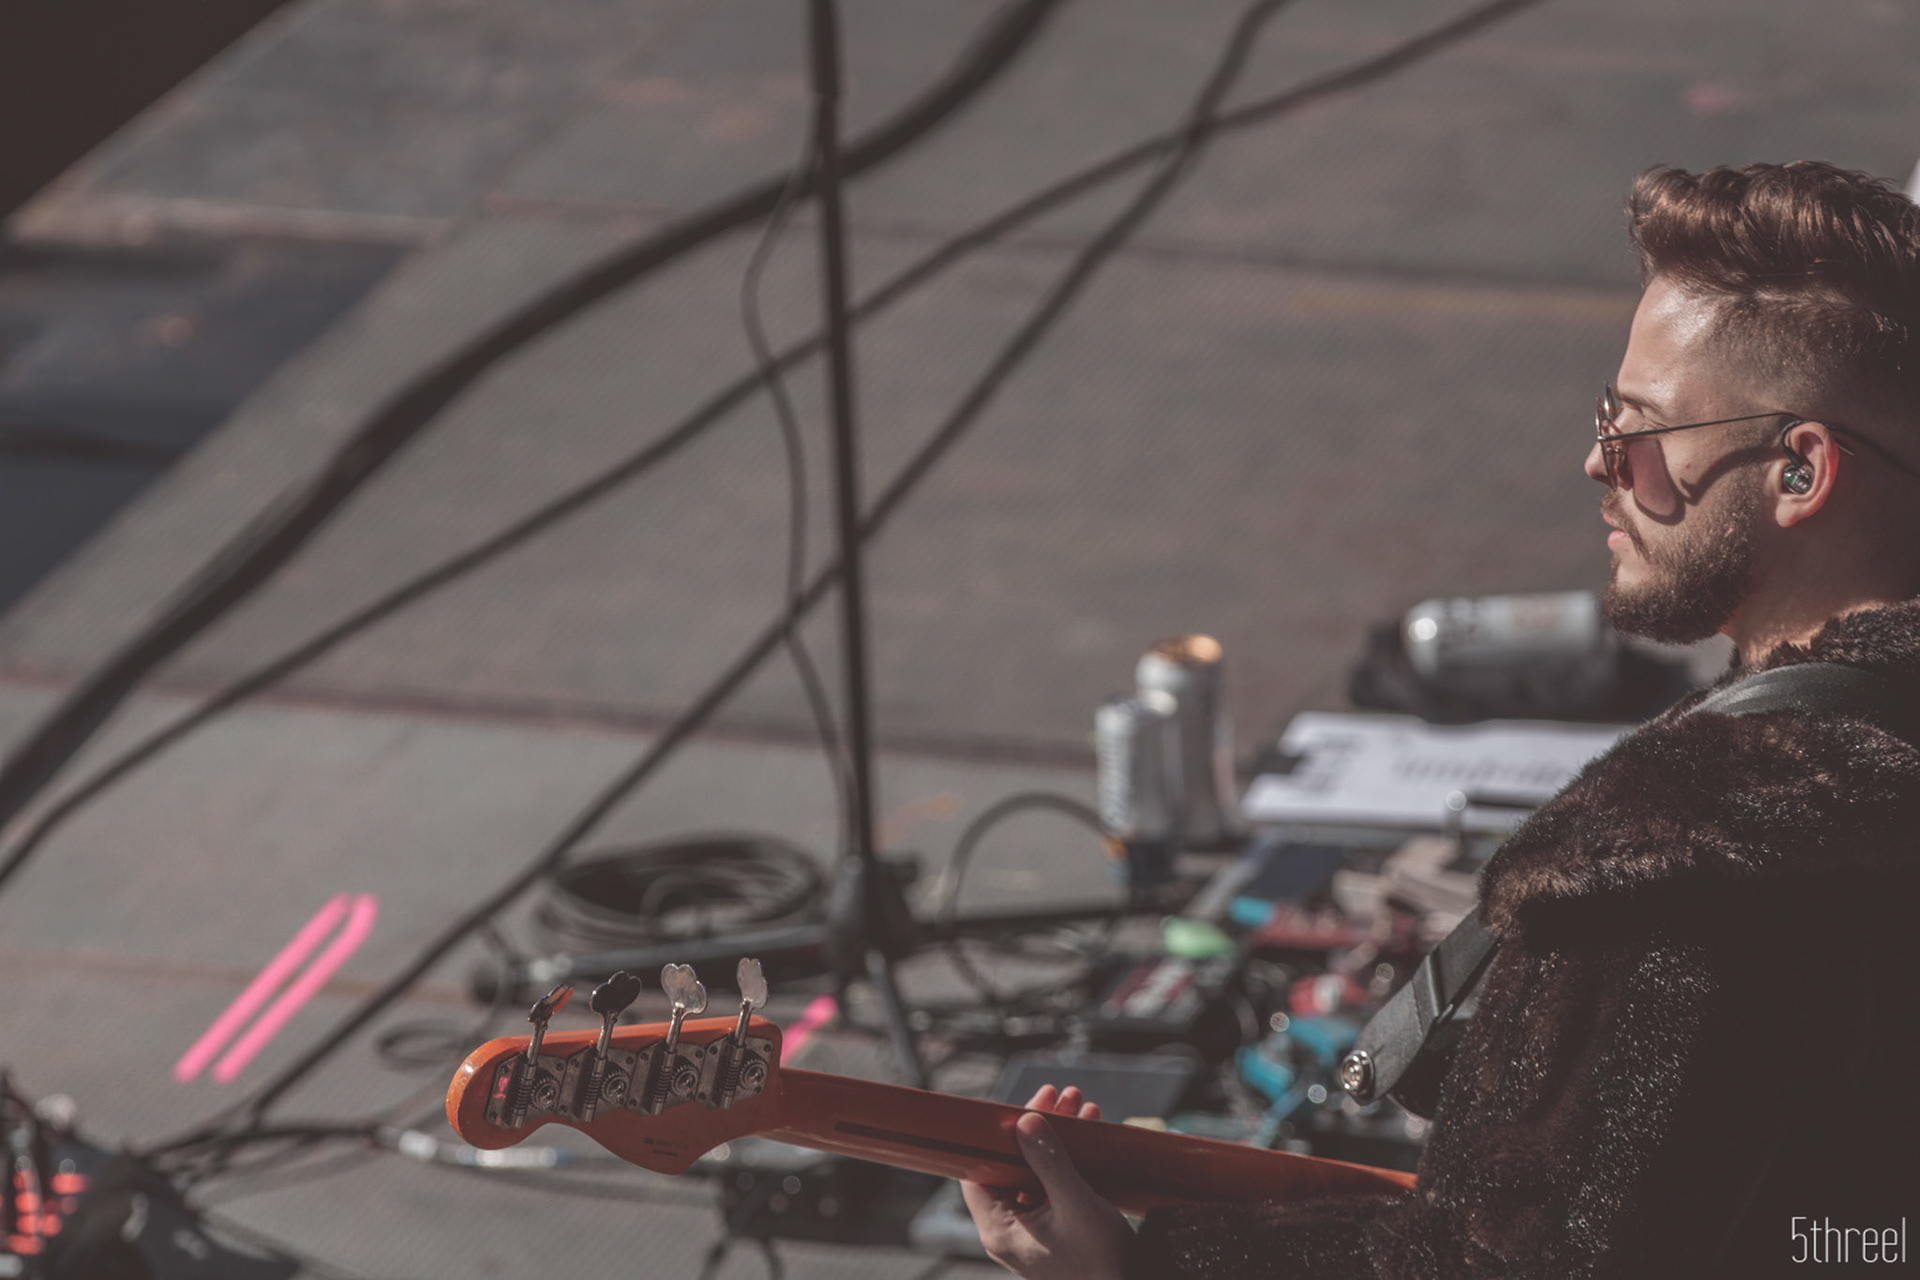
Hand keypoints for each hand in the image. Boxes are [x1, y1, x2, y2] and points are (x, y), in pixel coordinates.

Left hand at [960, 1085, 1133, 1279]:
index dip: (997, 1135)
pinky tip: (1089, 1134)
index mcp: (999, 1229)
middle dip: (1037, 1128)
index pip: (979, 1170)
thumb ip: (1049, 1161)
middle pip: (1010, 1164)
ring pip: (1033, 1171)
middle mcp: (1008, 1229)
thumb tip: (1026, 1120)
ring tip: (1082, 1106)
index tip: (1024, 1106)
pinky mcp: (1051, 1229)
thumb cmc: (1100, 1262)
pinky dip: (1067, 1159)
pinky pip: (1051, 1185)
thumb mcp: (1076, 1205)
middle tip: (1061, 1097)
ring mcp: (1030, 1230)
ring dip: (1056, 1138)